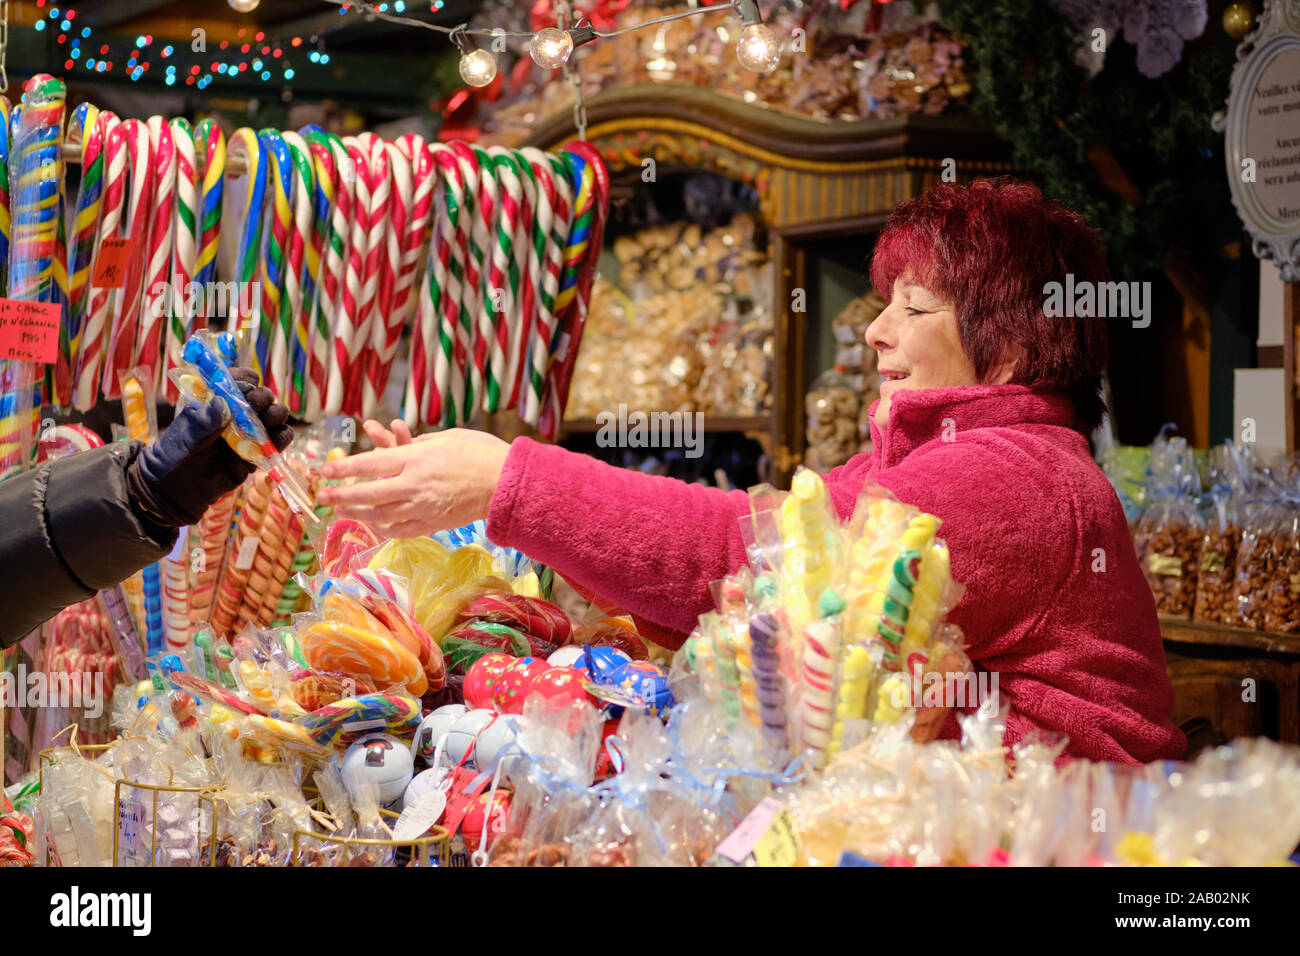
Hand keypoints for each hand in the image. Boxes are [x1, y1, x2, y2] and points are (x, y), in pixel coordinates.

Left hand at [127, 368, 294, 527]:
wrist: (176, 491)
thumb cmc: (175, 457)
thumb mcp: (186, 437)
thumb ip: (204, 422)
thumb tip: (223, 404)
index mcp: (215, 401)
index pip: (236, 381)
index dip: (245, 380)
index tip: (246, 386)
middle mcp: (235, 414)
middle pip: (260, 397)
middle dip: (263, 398)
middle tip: (259, 405)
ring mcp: (248, 434)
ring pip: (273, 418)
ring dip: (276, 415)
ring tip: (271, 420)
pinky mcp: (257, 454)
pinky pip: (276, 443)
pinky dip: (282, 439)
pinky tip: (279, 439)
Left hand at [317, 424, 509, 538]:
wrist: (506, 483)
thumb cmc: (480, 453)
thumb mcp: (445, 438)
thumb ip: (417, 445)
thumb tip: (398, 447)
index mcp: (417, 459)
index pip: (370, 464)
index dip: (345, 468)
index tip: (326, 470)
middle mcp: (415, 485)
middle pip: (368, 494)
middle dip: (342, 495)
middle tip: (324, 495)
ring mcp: (423, 508)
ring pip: (380, 515)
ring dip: (357, 514)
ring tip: (342, 510)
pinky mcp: (433, 523)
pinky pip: (400, 530)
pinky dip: (383, 528)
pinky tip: (373, 524)